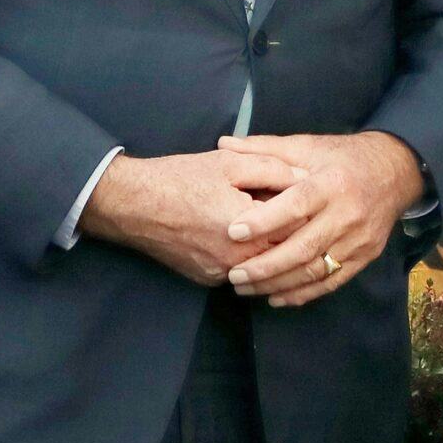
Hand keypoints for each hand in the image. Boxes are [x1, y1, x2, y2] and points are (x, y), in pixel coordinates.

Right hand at [78, 149, 305, 286]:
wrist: (131, 204)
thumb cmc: (181, 179)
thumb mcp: (231, 163)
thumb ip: (275, 169)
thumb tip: (308, 178)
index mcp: (248, 231)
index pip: (298, 227)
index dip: (308, 209)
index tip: (311, 195)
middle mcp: (237, 261)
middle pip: (283, 251)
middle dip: (293, 230)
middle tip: (296, 208)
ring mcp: (220, 275)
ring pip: (263, 264)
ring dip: (272, 245)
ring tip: (273, 220)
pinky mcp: (206, 279)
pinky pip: (240, 270)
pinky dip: (249, 255)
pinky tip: (247, 234)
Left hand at [217, 132, 424, 307]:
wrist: (397, 171)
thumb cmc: (344, 158)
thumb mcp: (309, 146)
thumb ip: (266, 148)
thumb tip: (224, 143)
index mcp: (332, 183)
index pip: (296, 205)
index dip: (264, 221)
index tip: (233, 232)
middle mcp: (348, 213)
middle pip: (303, 247)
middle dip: (265, 266)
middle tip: (233, 275)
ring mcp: (359, 239)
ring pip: (315, 270)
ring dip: (278, 284)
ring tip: (246, 288)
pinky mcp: (366, 255)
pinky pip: (331, 282)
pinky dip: (302, 293)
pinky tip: (276, 297)